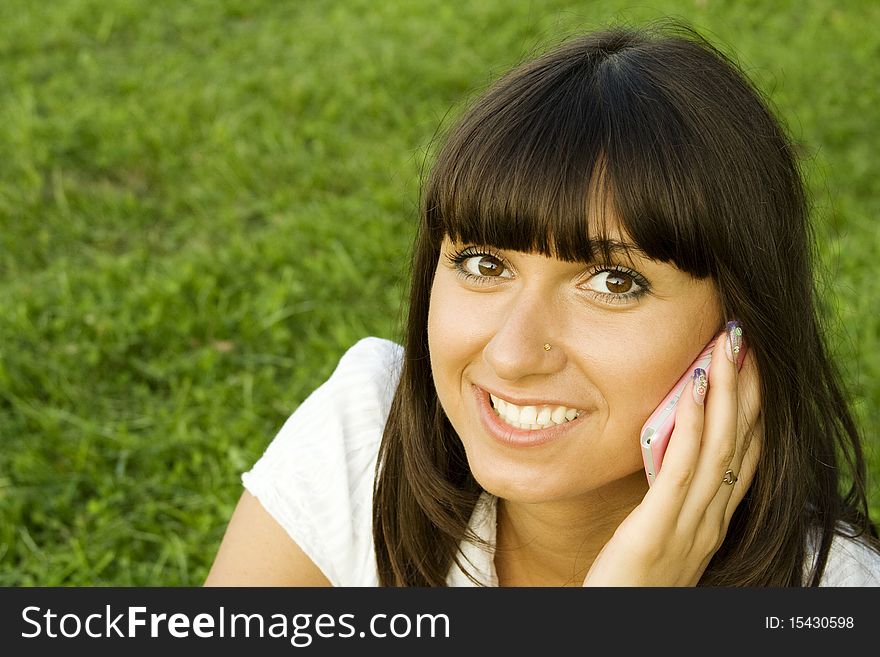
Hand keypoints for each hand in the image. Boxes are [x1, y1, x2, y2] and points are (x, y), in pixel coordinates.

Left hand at [582, 327, 761, 585]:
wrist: (617, 627)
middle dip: (747, 389)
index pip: (745, 457)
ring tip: (727, 347)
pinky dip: (694, 425)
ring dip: (727, 393)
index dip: (753, 410)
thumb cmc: (629, 586)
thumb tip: (667, 454)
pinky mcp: (658, 529)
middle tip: (744, 340)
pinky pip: (682, 469)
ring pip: (721, 448)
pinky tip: (694, 388)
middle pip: (741, 444)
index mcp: (710, 522)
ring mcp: (689, 526)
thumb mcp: (658, 538)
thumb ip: (668, 503)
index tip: (752, 368)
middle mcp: (710, 521)